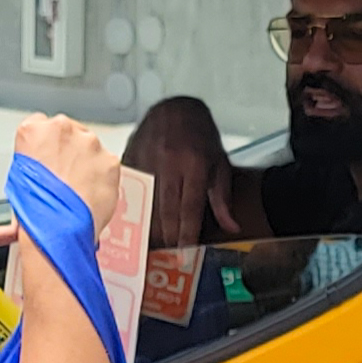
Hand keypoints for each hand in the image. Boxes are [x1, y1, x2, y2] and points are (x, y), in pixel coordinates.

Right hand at [15, 112, 119, 234]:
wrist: (58, 227)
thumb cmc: (34, 208)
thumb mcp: (18, 176)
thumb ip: (35, 157)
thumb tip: (43, 163)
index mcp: (33, 130)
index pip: (41, 125)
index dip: (47, 144)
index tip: (50, 156)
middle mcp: (62, 129)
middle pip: (69, 132)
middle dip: (69, 150)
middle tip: (65, 176)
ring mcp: (88, 142)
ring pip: (90, 146)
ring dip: (86, 162)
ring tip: (78, 188)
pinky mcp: (109, 158)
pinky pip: (106, 164)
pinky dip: (102, 176)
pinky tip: (91, 193)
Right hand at [122, 96, 239, 248]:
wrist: (174, 107)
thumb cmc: (199, 134)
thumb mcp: (219, 162)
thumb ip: (222, 197)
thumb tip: (231, 226)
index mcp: (194, 164)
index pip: (189, 209)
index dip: (186, 234)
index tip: (184, 253)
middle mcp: (169, 162)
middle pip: (165, 210)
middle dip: (168, 236)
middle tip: (169, 255)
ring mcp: (147, 159)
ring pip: (145, 203)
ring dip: (149, 226)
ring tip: (153, 244)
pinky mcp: (131, 158)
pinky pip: (131, 190)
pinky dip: (134, 207)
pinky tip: (136, 220)